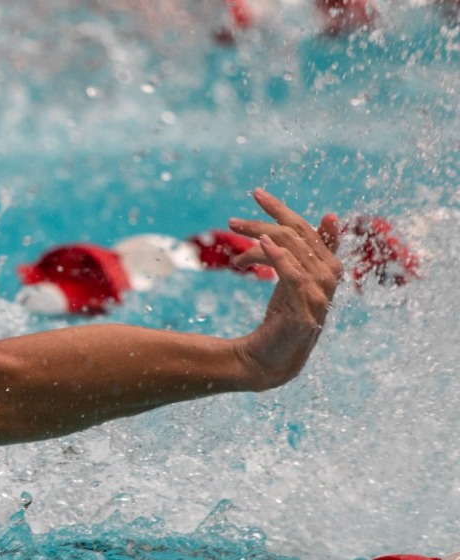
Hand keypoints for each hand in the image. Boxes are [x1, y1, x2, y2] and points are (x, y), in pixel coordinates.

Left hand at [227, 188, 343, 389]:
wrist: (267, 362)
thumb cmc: (278, 321)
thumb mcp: (289, 281)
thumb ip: (300, 253)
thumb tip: (326, 216)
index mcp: (326, 267)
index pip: (306, 229)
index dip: (282, 209)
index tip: (256, 193)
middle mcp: (329, 278)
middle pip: (299, 236)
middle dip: (266, 221)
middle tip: (233, 220)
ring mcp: (321, 296)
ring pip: (296, 251)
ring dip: (263, 237)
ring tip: (237, 232)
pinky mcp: (307, 312)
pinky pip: (296, 277)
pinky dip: (280, 258)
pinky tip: (262, 245)